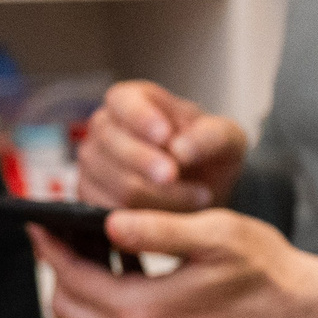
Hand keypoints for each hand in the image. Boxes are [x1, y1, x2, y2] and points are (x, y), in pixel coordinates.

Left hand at [32, 207, 317, 317]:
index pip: (73, 279)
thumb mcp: (215, 236)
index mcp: (145, 312)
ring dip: (88, 286)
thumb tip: (108, 222)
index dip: (51, 248)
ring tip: (102, 246)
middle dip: (62, 269)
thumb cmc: (268, 274)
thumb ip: (157, 229)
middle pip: (70, 308)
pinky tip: (136, 272)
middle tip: (67, 232)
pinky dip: (114, 302)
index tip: (38, 222)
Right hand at [77, 79, 247, 210]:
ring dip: (159, 196)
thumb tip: (179, 150)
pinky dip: (146, 217)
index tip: (165, 136)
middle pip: (113, 145)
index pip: (123, 101)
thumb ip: (210, 137)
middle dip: (148, 164)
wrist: (205, 187)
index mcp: (133, 100)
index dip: (141, 118)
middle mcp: (105, 127)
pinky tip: (175, 215)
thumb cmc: (209, 153)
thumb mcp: (226, 138)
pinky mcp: (91, 196)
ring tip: (197, 197)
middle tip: (176, 176)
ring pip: (115, 182)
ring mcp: (93, 162)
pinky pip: (110, 210)